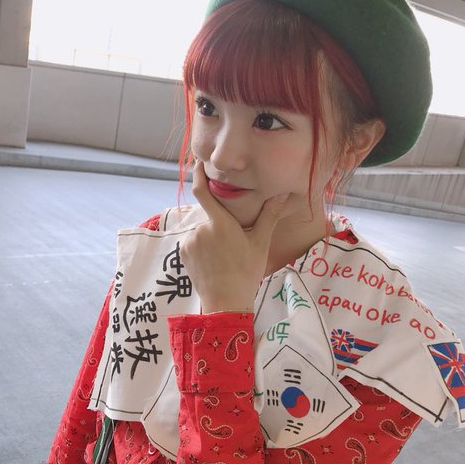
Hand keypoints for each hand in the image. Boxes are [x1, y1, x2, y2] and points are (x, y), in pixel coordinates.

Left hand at [180, 160, 288, 313]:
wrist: (225, 301)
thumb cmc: (246, 271)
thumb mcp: (260, 243)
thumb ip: (268, 216)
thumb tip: (283, 194)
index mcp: (219, 223)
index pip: (202, 191)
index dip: (198, 174)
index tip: (199, 162)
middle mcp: (200, 229)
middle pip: (208, 215)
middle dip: (218, 221)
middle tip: (232, 240)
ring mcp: (189, 241)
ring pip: (201, 229)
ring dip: (210, 235)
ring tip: (224, 255)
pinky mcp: (182, 253)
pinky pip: (192, 241)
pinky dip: (201, 246)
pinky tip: (214, 260)